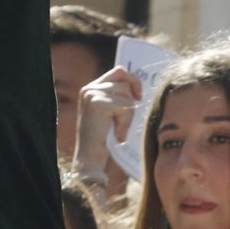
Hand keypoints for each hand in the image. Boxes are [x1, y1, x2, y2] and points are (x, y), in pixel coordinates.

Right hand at [72, 66, 142, 181]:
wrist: (90, 157)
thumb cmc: (105, 138)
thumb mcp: (111, 114)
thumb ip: (119, 98)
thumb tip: (140, 88)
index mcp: (92, 88)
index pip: (119, 71)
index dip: (132, 81)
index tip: (138, 97)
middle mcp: (89, 88)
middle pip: (125, 81)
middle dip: (132, 101)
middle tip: (127, 119)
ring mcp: (92, 94)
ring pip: (127, 95)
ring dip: (128, 115)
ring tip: (118, 129)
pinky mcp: (97, 103)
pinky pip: (125, 107)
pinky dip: (126, 123)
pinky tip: (118, 134)